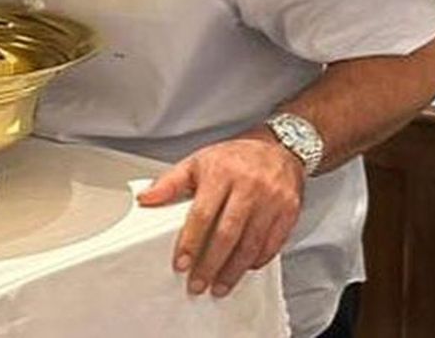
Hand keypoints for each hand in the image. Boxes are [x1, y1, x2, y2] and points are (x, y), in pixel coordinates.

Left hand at [136, 130, 303, 297]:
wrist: (279, 147)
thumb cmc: (235, 157)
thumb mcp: (199, 162)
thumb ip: (171, 182)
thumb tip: (146, 199)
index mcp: (222, 173)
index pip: (203, 214)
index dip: (191, 242)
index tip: (181, 264)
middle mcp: (249, 186)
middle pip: (227, 234)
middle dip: (211, 264)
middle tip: (198, 284)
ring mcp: (272, 200)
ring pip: (251, 244)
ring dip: (233, 271)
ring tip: (219, 286)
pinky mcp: (289, 211)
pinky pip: (272, 244)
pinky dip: (257, 261)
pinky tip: (244, 270)